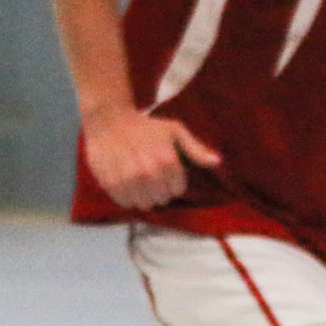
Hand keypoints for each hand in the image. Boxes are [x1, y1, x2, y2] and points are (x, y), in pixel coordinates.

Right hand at [83, 105, 219, 210]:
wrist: (108, 121)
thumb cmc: (144, 126)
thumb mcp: (174, 130)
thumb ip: (195, 148)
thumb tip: (216, 162)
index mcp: (167, 161)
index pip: (177, 190)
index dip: (174, 183)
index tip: (165, 174)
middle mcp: (148, 173)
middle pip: (161, 199)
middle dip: (159, 191)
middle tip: (151, 178)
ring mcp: (128, 180)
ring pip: (143, 204)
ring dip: (143, 197)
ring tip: (138, 183)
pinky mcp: (110, 184)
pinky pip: (125, 203)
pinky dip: (127, 198)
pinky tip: (126, 185)